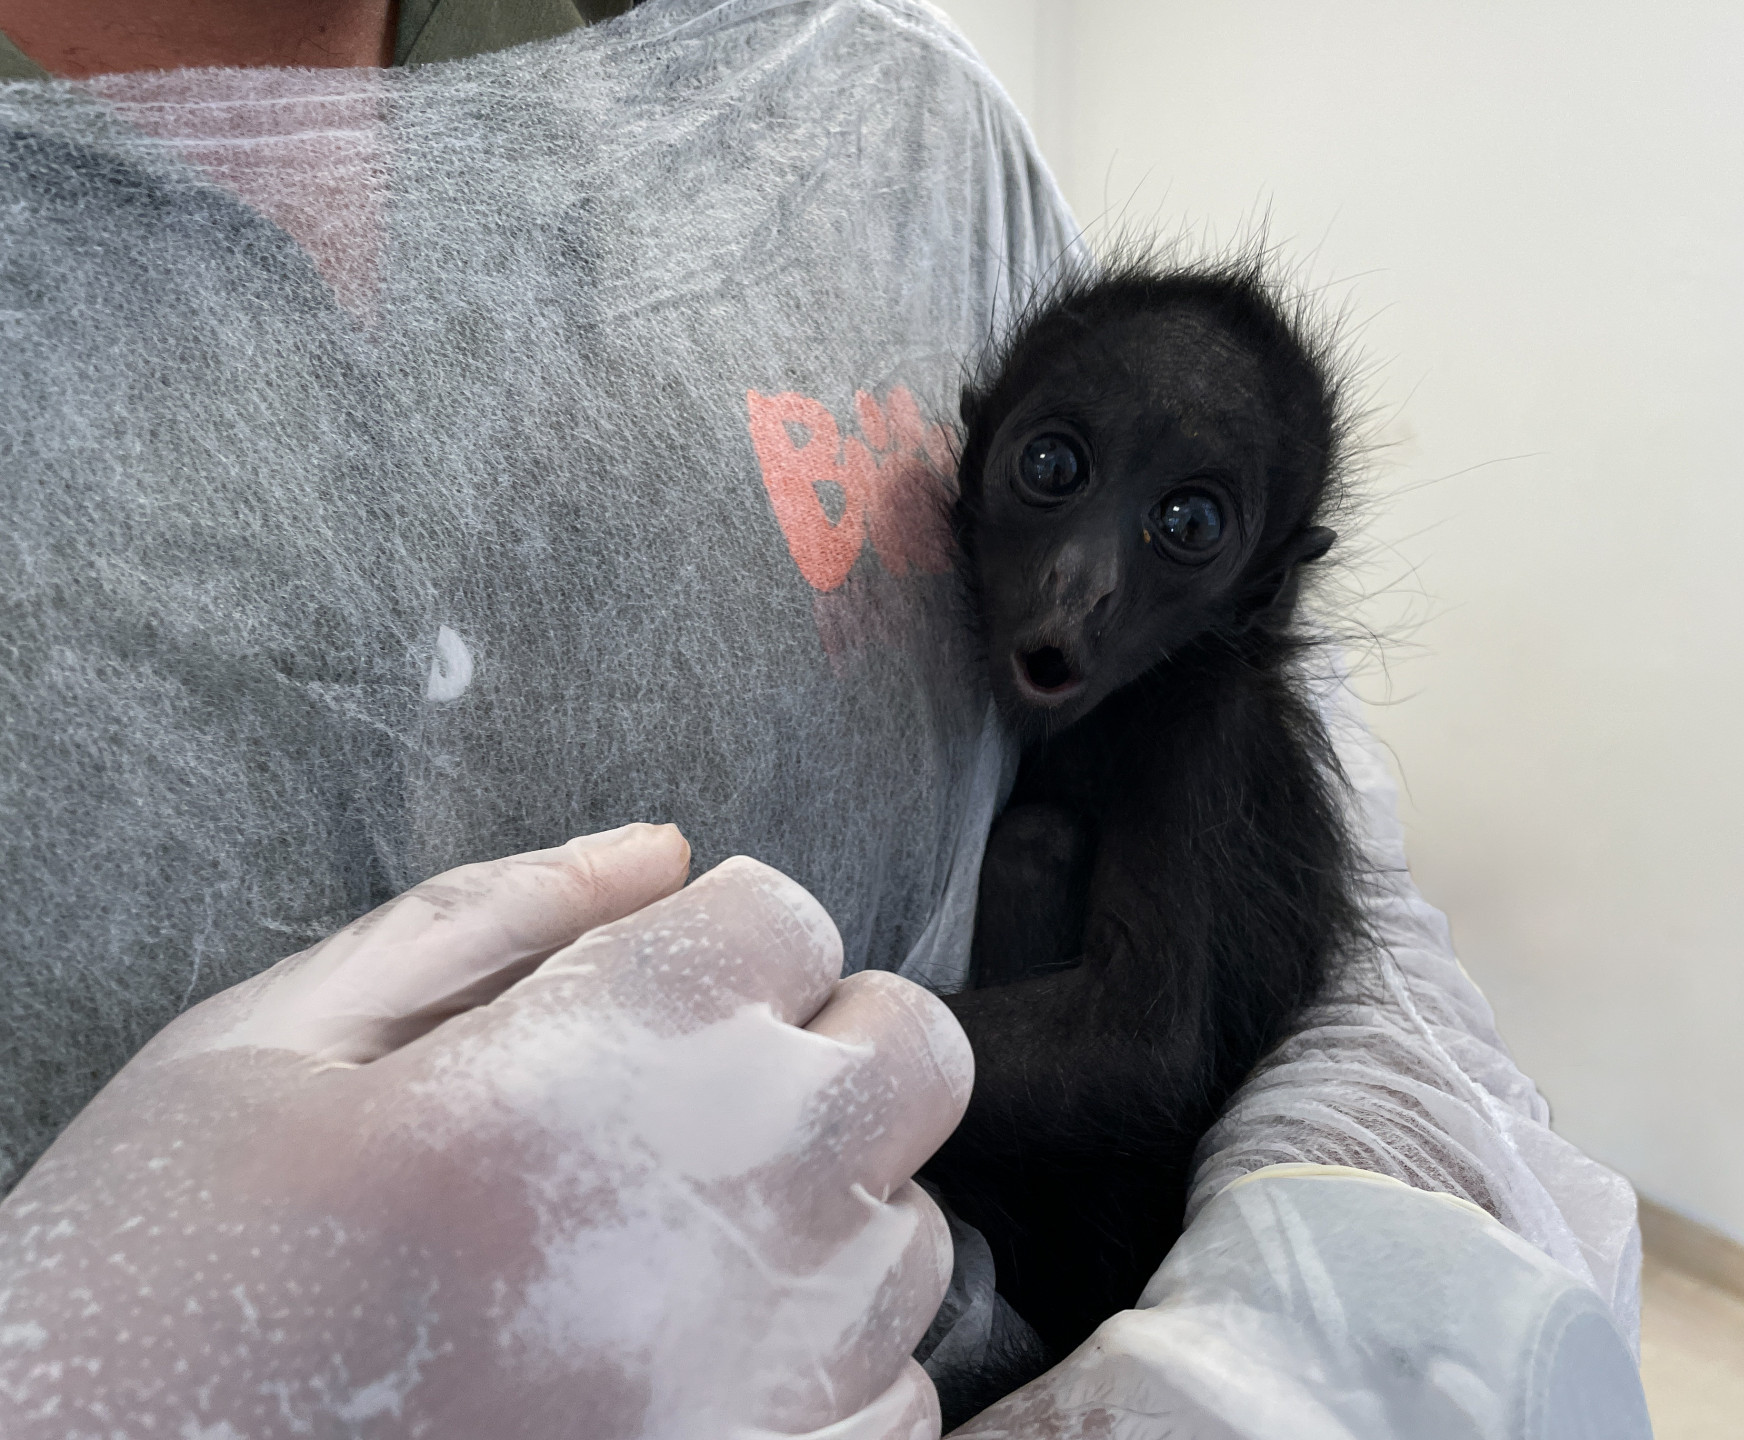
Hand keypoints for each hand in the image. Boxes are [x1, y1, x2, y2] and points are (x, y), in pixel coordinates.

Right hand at [0, 825, 970, 1438]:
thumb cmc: (151, 1282)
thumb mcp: (266, 1050)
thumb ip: (483, 920)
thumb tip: (658, 849)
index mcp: (588, 1066)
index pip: (787, 913)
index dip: (715, 940)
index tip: (643, 997)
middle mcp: (719, 1217)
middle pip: (910, 1053)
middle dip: (823, 1047)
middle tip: (690, 1103)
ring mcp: (765, 1388)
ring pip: (912, 1233)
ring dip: (819, 1216)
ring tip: (657, 1261)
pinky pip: (896, 1402)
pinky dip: (821, 1372)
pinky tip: (682, 1380)